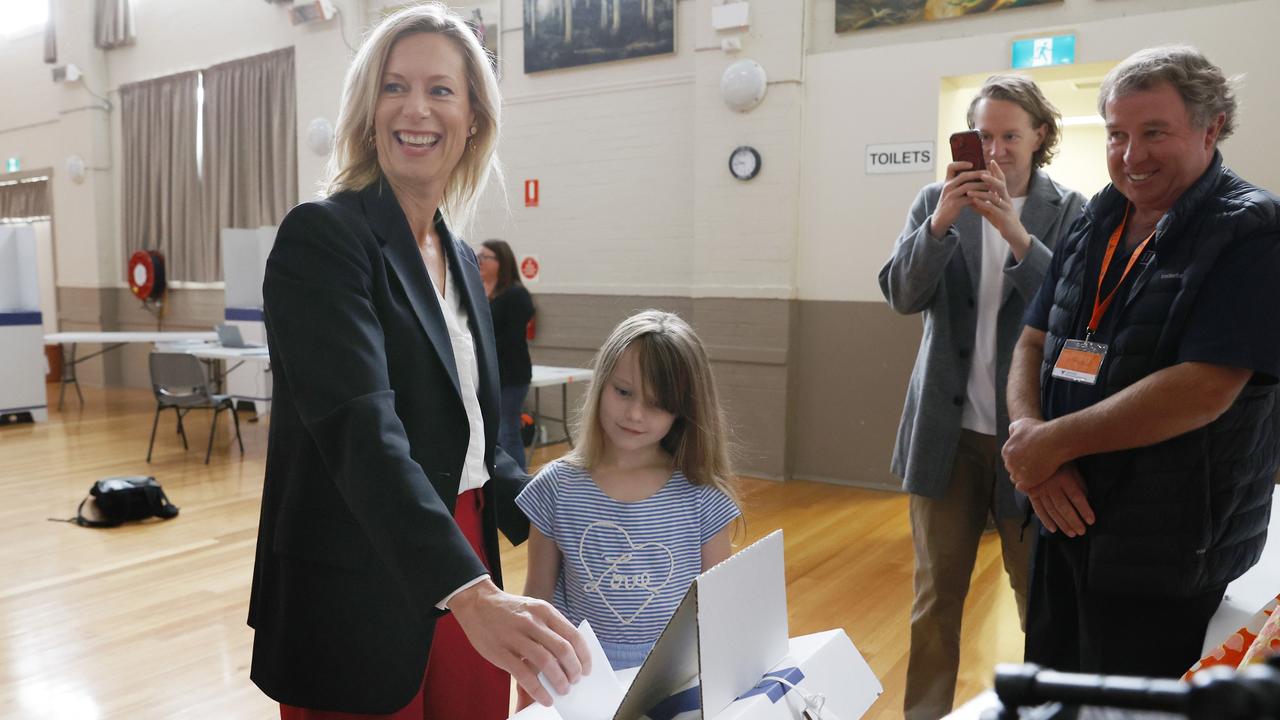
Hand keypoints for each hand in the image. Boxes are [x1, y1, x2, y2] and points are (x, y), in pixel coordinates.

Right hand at [449, 579, 590, 706]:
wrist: (477, 603)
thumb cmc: (509, 610)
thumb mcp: (533, 609)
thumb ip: (550, 627)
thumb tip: (569, 654)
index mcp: (544, 611)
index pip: (573, 635)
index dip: (584, 656)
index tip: (587, 669)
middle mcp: (533, 622)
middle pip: (563, 650)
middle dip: (574, 670)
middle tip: (575, 681)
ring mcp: (516, 637)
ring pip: (546, 662)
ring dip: (559, 680)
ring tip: (563, 690)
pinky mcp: (501, 652)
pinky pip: (524, 675)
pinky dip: (538, 690)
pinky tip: (545, 698)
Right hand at [928, 161, 987, 237]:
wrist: (940, 219)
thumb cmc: (950, 204)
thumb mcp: (951, 191)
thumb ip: (959, 184)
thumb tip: (977, 176)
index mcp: (947, 182)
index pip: (950, 167)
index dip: (961, 163)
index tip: (972, 164)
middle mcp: (948, 186)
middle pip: (964, 175)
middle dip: (978, 174)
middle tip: (989, 173)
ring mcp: (951, 195)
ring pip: (968, 186)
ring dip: (981, 185)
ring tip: (991, 186)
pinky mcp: (955, 204)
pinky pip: (969, 198)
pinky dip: (979, 197)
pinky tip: (986, 198)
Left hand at [968, 160, 1031, 258]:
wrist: (1013, 234)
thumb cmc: (1002, 221)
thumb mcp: (991, 211)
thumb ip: (982, 204)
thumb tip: (970, 200)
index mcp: (1004, 196)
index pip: (1001, 180)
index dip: (997, 171)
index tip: (991, 161)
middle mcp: (1006, 199)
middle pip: (1000, 185)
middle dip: (991, 178)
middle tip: (980, 173)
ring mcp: (1006, 207)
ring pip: (995, 197)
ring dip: (982, 193)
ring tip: (970, 190)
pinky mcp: (1003, 217)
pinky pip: (993, 209)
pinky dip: (983, 204)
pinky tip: (974, 202)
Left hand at [1003, 417, 1067, 492]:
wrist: (1053, 440)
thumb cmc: (1039, 431)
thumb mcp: (1022, 424)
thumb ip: (1014, 429)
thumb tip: (1011, 433)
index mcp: (1006, 451)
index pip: (1010, 459)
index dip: (1019, 460)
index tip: (1030, 458)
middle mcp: (1009, 462)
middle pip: (1013, 469)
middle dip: (1022, 468)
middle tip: (1035, 466)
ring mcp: (1018, 473)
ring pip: (1019, 479)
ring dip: (1026, 477)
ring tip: (1038, 472)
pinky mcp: (1027, 481)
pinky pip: (1025, 487)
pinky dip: (1030, 485)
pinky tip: (1038, 479)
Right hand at [1025, 463, 1094, 536]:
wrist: (1037, 455)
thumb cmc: (1060, 464)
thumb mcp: (1073, 470)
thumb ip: (1079, 485)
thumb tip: (1086, 501)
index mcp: (1064, 478)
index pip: (1077, 497)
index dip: (1084, 510)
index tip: (1091, 521)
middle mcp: (1052, 485)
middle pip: (1064, 507)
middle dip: (1074, 521)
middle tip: (1082, 531)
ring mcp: (1040, 490)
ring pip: (1052, 510)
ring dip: (1062, 523)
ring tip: (1071, 533)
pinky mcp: (1032, 493)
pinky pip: (1038, 509)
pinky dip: (1045, 520)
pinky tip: (1053, 529)